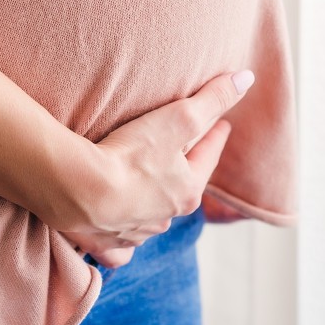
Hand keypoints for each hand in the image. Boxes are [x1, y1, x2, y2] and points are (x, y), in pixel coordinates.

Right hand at [52, 69, 254, 267]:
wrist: (78, 191)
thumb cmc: (132, 155)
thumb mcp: (179, 119)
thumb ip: (213, 99)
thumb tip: (246, 78)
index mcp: (187, 192)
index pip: (208, 157)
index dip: (215, 137)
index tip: (222, 124)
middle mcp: (165, 218)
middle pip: (181, 189)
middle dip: (185, 173)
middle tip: (184, 152)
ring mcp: (134, 233)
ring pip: (153, 218)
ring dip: (154, 204)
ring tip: (147, 185)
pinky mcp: (104, 242)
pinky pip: (119, 245)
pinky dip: (122, 239)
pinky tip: (119, 232)